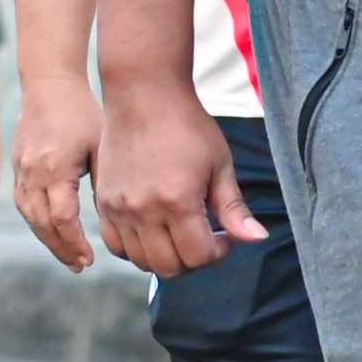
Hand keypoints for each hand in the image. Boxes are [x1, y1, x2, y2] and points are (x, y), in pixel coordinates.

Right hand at [12, 77, 103, 271]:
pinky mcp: (17, 168)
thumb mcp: (101, 143)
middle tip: (81, 266)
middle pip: (43, 224)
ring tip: (68, 256)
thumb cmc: (82, 111)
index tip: (90, 259)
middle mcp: (33, 173)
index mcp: (56, 168)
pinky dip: (39, 223)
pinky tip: (54, 232)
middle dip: (62, 248)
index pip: (63, 218)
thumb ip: (107, 179)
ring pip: (30, 217)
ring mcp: (21, 171)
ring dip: (49, 240)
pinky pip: (25, 205)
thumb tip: (120, 217)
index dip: (75, 242)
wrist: (48, 84)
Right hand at [95, 80, 256, 279]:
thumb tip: (258, 239)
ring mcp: (120, 208)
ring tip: (180, 234)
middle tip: (204, 238)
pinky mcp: (103, 203)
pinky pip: (117, 247)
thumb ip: (234, 208)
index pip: (199, 256)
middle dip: (194, 260)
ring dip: (166, 258)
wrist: (143, 95)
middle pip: (170, 267)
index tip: (224, 237)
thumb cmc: (186, 125)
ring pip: (142, 262)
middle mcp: (144, 210)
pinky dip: (137, 250)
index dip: (218, 253)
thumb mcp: (220, 164)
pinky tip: (154, 231)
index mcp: (178, 201)